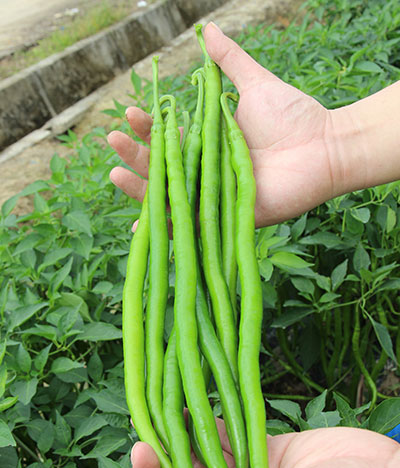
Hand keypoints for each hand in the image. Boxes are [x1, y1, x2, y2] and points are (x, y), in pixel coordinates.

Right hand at [108, 24, 341, 226]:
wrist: (325, 147)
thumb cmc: (294, 116)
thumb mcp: (255, 84)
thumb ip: (229, 62)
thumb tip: (206, 30)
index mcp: (209, 141)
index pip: (168, 136)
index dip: (147, 127)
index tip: (130, 114)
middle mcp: (207, 170)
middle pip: (162, 167)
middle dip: (136, 155)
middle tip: (114, 141)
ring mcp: (215, 195)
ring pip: (171, 197)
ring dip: (141, 190)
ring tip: (116, 175)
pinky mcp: (227, 217)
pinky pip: (193, 227)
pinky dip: (168, 230)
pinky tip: (141, 229)